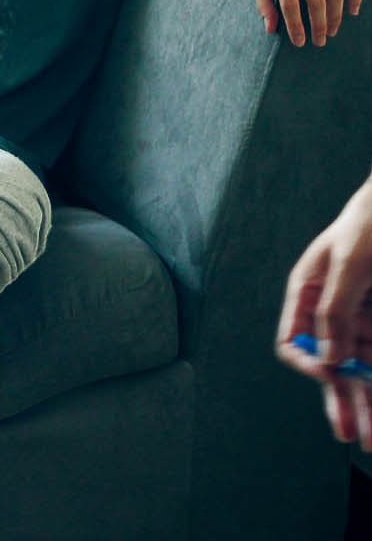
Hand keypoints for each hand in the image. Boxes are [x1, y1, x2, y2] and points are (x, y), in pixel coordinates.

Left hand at [251, 0, 362, 45]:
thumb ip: (263, 0)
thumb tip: (271, 29)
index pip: (291, 3)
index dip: (296, 26)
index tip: (300, 42)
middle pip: (317, 0)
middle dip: (319, 25)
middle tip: (319, 42)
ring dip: (336, 15)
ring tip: (331, 31)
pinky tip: (351, 12)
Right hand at [277, 177, 371, 446]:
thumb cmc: (371, 223)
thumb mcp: (350, 261)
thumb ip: (336, 309)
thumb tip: (329, 359)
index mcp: (309, 294)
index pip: (294, 343)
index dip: (309, 363)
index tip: (330, 374)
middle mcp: (334, 315)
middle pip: (332, 368)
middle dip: (344, 402)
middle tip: (354, 435)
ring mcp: (364, 323)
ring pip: (361, 373)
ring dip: (367, 403)